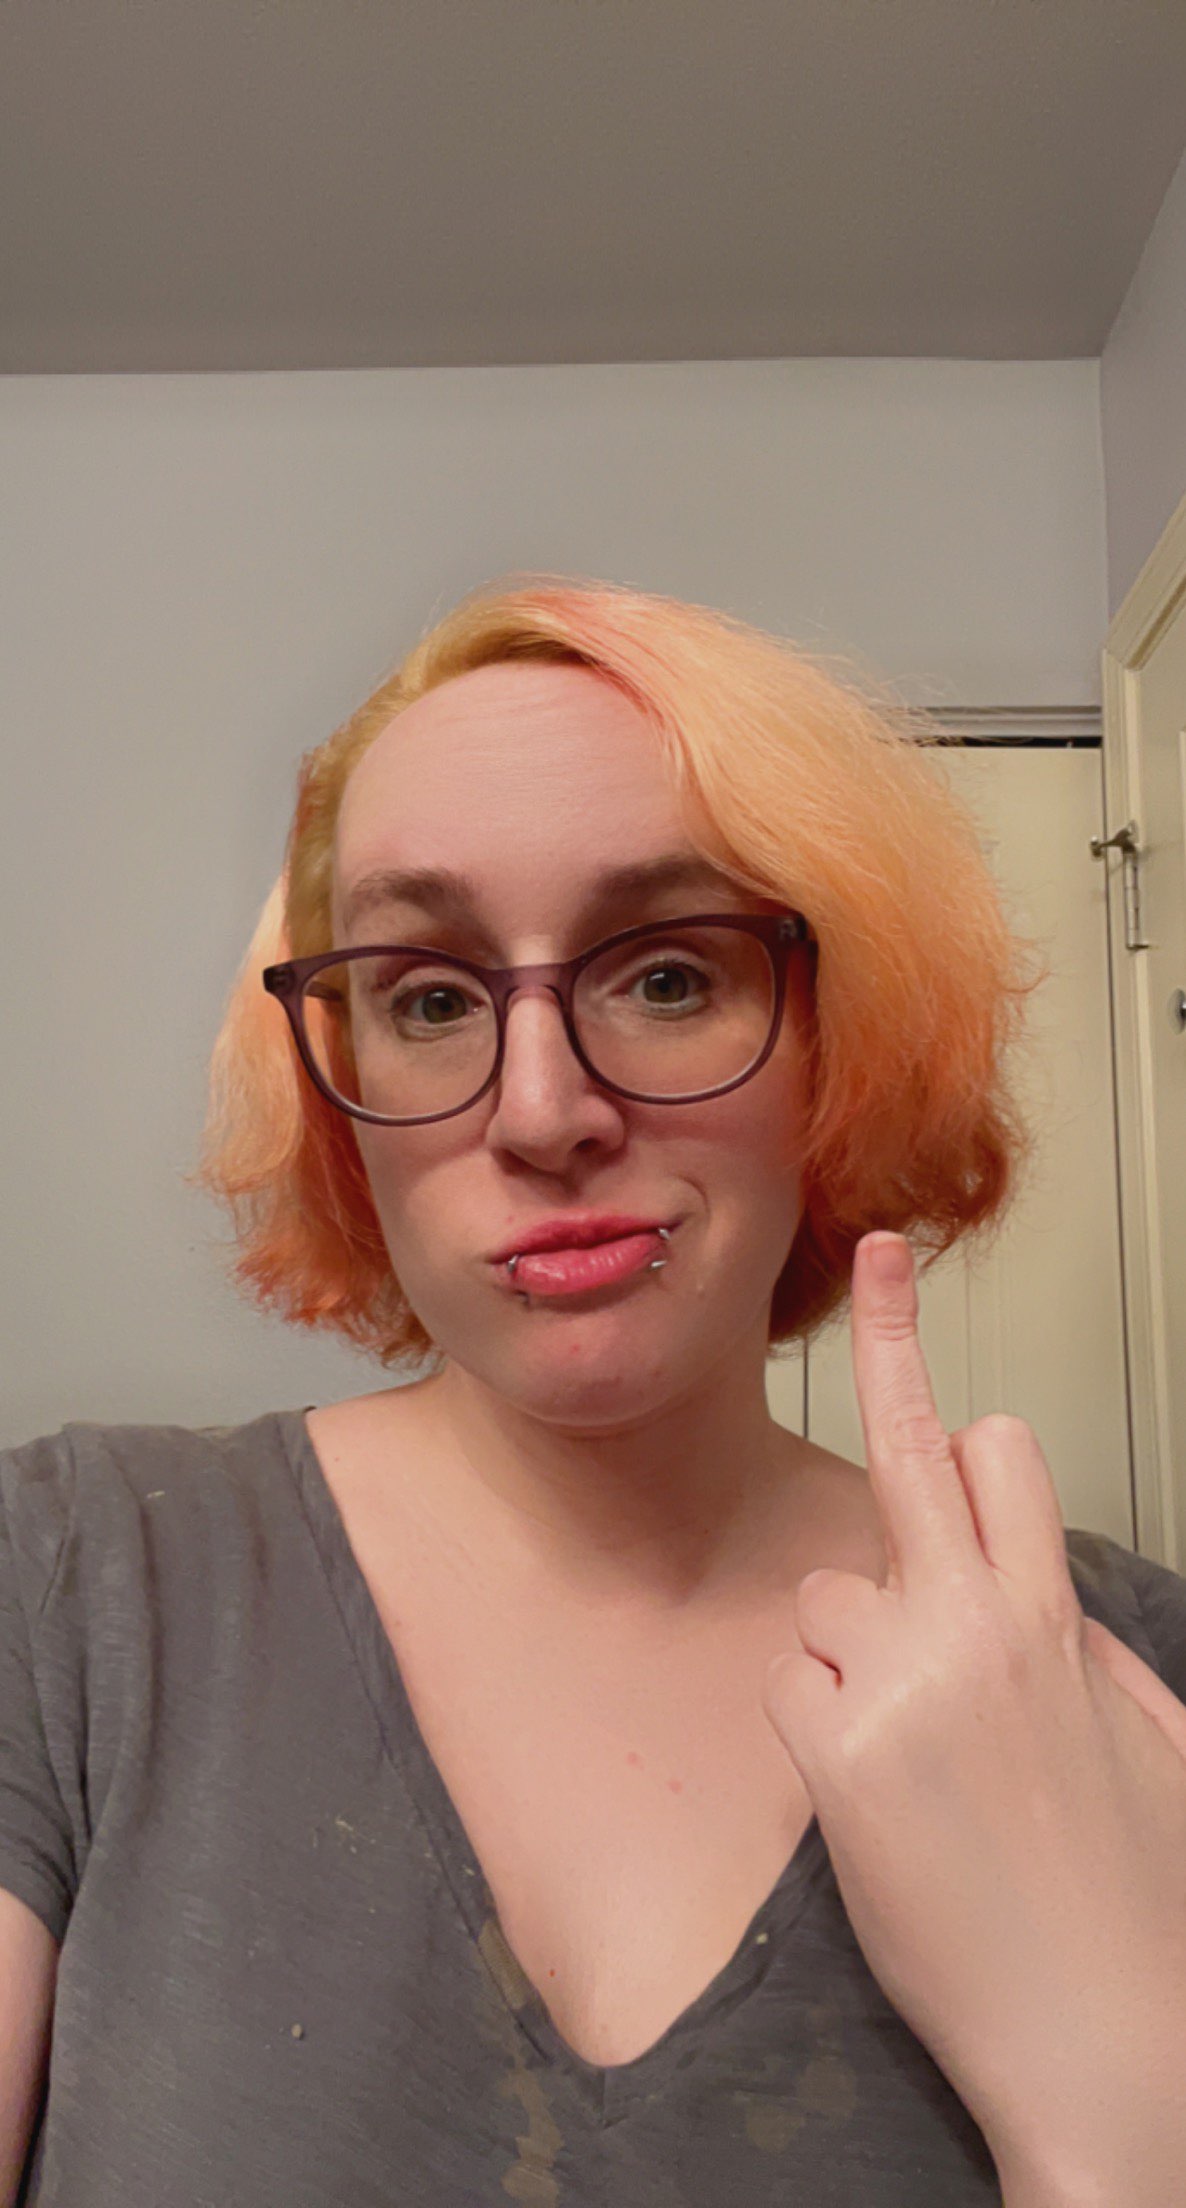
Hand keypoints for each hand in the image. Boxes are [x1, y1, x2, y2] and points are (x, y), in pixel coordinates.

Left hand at [761, 1231, 1185, 2189]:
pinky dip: (817, 1731)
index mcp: (1057, 1618)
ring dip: (848, 1655)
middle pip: (916, 1444)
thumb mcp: (1153, 1746)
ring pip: (825, 1598)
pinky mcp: (839, 1753)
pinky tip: (875, 1803)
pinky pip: (792, 1686)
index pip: (1002, 1455)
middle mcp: (980, 1624)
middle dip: (892, 1345)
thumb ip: (1093, 1653)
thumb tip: (1058, 1603)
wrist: (1111, 2046)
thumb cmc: (1137, 1904)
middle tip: (880, 1262)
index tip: (922, 1305)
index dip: (966, 1411)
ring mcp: (904, 1679)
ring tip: (906, 1757)